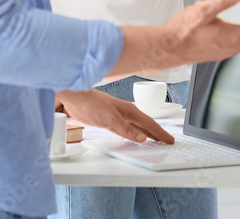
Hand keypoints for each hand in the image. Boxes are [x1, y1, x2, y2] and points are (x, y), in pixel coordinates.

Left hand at [54, 89, 173, 143]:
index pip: (149, 124)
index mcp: (129, 111)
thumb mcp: (109, 119)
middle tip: (166, 141)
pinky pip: (126, 129)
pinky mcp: (106, 120)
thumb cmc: (88, 102)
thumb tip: (141, 138)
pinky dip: (133, 133)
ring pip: (136, 126)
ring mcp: (116, 116)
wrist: (70, 98)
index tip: (169, 140)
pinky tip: (132, 136)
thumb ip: (126, 129)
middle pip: (145, 125)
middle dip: (157, 133)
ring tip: (154, 139)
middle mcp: (124, 113)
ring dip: (146, 133)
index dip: (160, 133)